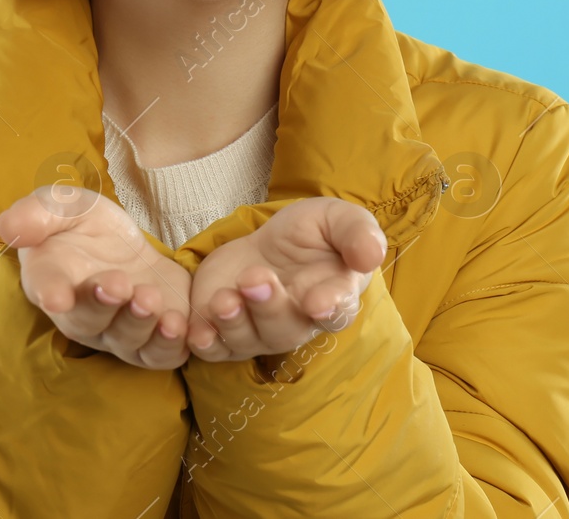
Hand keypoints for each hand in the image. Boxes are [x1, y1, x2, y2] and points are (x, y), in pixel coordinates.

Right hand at [0, 186, 191, 369]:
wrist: (128, 243)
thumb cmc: (84, 225)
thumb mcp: (63, 205)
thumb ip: (36, 213)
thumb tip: (7, 227)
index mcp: (53, 280)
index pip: (45, 288)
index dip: (50, 293)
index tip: (56, 296)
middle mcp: (82, 314)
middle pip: (88, 321)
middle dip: (103, 305)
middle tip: (118, 284)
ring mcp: (117, 333)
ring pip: (125, 340)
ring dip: (139, 323)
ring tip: (150, 298)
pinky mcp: (153, 338)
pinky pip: (160, 355)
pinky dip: (170, 347)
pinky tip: (180, 326)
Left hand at [186, 197, 385, 362]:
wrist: (267, 243)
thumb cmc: (311, 233)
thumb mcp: (336, 219)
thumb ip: (356, 233)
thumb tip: (372, 254)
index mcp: (333, 298)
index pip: (336, 312)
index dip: (328, 308)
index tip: (317, 302)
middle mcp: (296, 323)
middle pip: (285, 329)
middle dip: (268, 308)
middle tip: (255, 281)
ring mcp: (259, 332)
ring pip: (246, 340)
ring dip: (233, 323)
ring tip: (224, 299)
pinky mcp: (223, 331)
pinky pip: (213, 349)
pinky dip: (203, 343)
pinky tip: (196, 330)